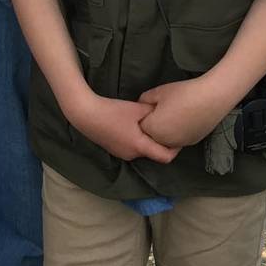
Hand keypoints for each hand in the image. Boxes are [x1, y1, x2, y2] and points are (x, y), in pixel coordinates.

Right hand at [64, 92, 178, 164]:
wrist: (86, 114)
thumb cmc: (112, 111)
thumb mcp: (136, 108)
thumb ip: (153, 112)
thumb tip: (166, 112)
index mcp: (140, 147)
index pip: (166, 157)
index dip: (175, 149)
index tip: (179, 136)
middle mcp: (132, 155)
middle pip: (154, 152)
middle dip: (161, 142)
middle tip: (167, 126)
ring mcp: (122, 154)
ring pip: (142, 150)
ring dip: (148, 140)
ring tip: (150, 125)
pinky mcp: (115, 150)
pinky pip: (132, 147)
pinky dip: (137, 140)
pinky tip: (133, 126)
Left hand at [138, 76, 234, 150]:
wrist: (211, 98)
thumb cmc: (183, 93)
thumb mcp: (158, 92)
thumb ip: (145, 100)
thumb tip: (142, 105)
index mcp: (153, 129)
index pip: (141, 126)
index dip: (146, 115)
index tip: (153, 106)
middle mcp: (164, 141)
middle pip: (152, 136)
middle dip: (154, 125)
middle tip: (164, 109)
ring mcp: (179, 143)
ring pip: (165, 140)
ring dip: (165, 131)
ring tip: (174, 113)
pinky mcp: (191, 143)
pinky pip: (178, 140)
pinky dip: (177, 133)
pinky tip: (184, 119)